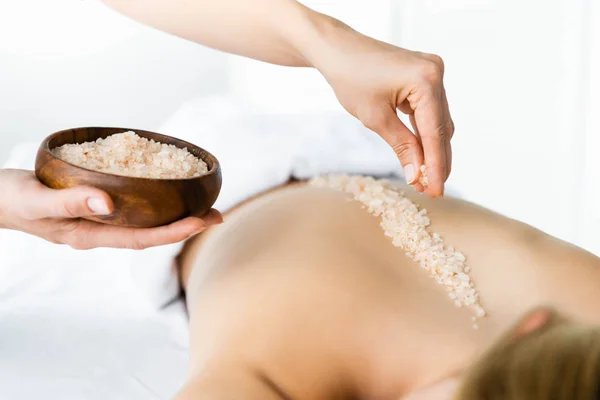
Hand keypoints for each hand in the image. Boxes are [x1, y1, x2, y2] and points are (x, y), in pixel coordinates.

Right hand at [0, 169, 221, 249]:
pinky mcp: (95, 206)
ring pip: (144, 220)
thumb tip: (108, 203)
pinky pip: (132, 206)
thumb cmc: (11, 199)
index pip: (142, 239)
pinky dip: (154, 199)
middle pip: (151, 232)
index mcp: (90, 235)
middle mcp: (100, 231)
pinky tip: (165, 187)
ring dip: (174, 213)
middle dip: (186, 225)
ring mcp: (98, 220)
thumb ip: (69, 201)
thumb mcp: (37, 200)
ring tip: (202, 202)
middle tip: (217, 213)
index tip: (204, 221)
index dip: (176, 232)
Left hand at [309, 18, 453, 196]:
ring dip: (432, 149)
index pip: (435, 133)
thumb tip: (417, 177)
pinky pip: (430, 110)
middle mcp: (436, 72)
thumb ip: (402, 147)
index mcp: (426, 80)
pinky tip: (422, 155)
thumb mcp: (376, 119)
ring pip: (438, 121)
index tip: (436, 191)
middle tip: (432, 191)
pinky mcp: (425, 75)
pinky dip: (424, 133)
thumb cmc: (350, 78)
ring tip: (425, 179)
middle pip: (441, 128)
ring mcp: (432, 72)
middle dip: (436, 161)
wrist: (336, 50)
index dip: (436, 166)